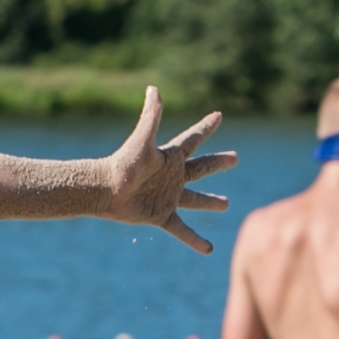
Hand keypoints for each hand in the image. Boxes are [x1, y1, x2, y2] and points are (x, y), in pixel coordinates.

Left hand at [103, 90, 236, 252]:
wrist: (104, 192)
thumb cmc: (121, 166)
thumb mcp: (141, 142)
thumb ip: (151, 117)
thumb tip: (154, 89)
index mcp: (170, 157)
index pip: (193, 139)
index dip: (206, 128)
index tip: (219, 115)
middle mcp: (172, 176)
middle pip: (201, 167)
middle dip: (218, 162)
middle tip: (235, 157)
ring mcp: (168, 196)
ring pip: (196, 198)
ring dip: (210, 201)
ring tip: (226, 205)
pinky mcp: (161, 215)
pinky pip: (182, 229)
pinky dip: (195, 239)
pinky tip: (208, 249)